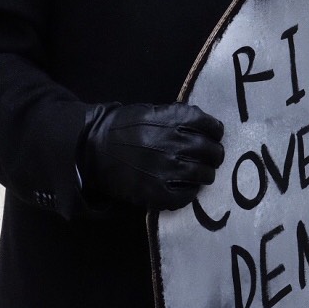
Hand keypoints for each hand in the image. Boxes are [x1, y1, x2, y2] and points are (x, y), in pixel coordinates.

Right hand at [78, 102, 224, 210]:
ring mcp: (166, 169)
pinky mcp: (156, 192)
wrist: (93, 149)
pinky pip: (186, 196)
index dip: (215, 131)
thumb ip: (177, 117)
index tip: (215, 135)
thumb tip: (205, 126)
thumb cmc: (123, 128)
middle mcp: (173, 143)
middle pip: (211, 151)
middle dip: (215, 154)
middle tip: (212, 158)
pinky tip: (186, 188)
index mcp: (173, 120)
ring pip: (204, 174)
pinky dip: (190, 192)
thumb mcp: (151, 111)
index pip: (210, 125)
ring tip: (201, 174)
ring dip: (206, 174)